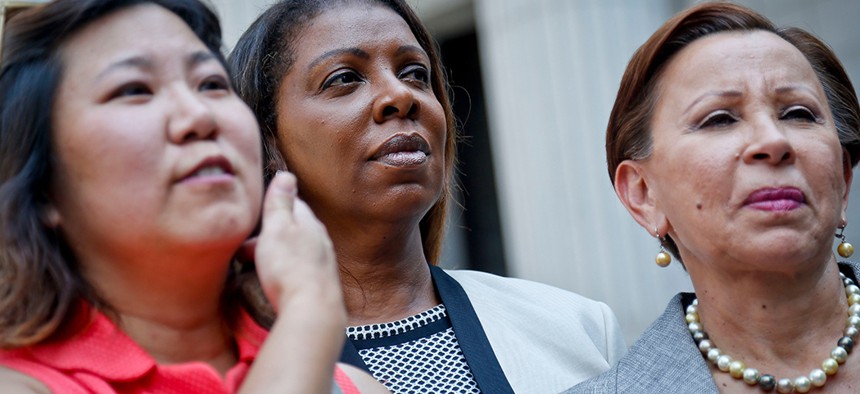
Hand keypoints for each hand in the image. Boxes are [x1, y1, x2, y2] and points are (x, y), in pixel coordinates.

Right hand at [252, 171, 341, 313]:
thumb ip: (281, 203)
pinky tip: (273, 281)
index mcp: (309, 222)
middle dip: (268, 235)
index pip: (292, 203)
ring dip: (273, 254)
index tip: (254, 213)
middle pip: (291, 229)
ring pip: (294, 251)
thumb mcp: (278, 228)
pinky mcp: (318, 284)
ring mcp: (321, 263)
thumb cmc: (290, 267)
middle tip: (244, 247)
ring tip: (252, 266)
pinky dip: (282, 271)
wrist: (312, 310)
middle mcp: (320, 240)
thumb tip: (287, 175)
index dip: (271, 207)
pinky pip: (296, 270)